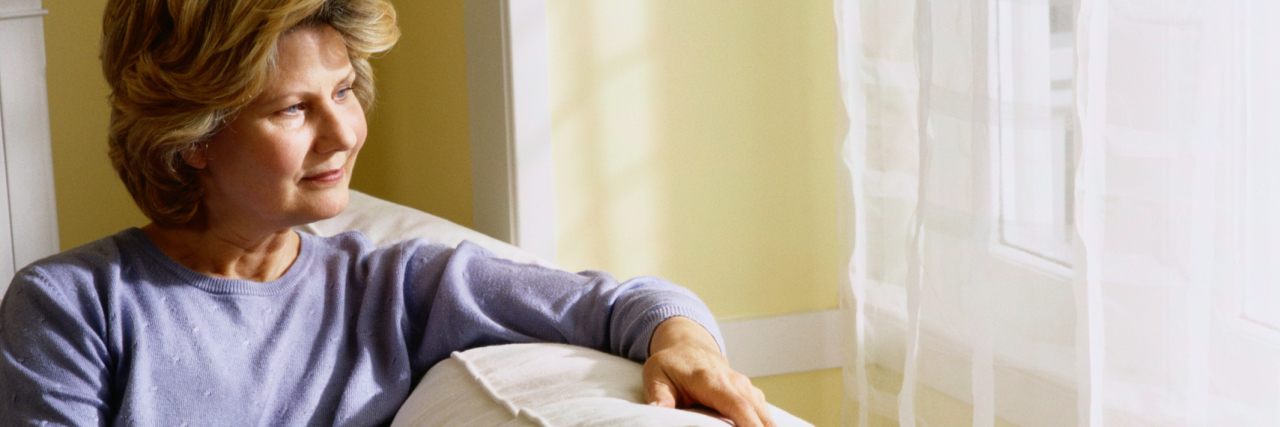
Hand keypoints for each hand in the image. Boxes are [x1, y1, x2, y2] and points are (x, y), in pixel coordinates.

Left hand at [643, 316, 775, 426]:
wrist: (687, 347)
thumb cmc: (672, 364)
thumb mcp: (657, 375)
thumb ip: (659, 395)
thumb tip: (658, 410)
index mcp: (711, 380)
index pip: (737, 404)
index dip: (749, 424)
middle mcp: (734, 382)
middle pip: (757, 413)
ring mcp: (746, 388)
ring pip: (765, 414)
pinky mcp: (751, 395)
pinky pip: (764, 414)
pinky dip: (766, 426)